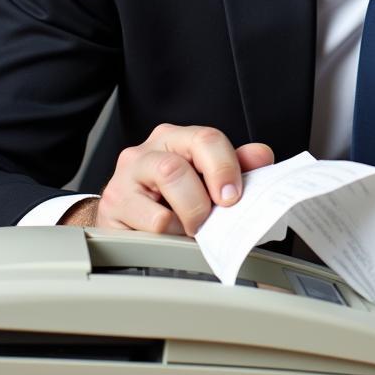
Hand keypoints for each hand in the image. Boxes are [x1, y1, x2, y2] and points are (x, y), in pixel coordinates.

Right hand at [60, 124, 272, 234]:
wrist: (130, 219)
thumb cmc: (173, 197)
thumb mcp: (207, 179)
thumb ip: (237, 166)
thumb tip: (262, 156)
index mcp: (175, 138)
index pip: (205, 139)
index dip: (225, 168)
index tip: (233, 197)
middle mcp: (146, 152)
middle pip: (176, 168)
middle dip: (199, 202)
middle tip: (209, 221)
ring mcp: (124, 178)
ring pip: (157, 196)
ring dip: (183, 219)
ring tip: (187, 229)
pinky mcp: (111, 208)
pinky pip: (149, 224)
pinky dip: (167, 236)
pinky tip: (166, 235)